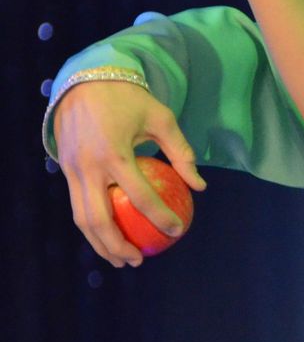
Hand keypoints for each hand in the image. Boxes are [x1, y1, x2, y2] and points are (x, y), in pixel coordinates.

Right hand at [53, 81, 206, 267]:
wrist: (85, 81)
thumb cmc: (130, 100)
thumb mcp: (162, 119)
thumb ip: (181, 153)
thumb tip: (200, 186)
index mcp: (114, 153)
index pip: (139, 196)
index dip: (159, 217)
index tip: (177, 230)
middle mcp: (88, 166)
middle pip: (99, 218)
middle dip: (119, 245)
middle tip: (141, 260)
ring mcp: (72, 170)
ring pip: (81, 218)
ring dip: (100, 243)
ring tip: (123, 259)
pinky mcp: (65, 171)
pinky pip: (77, 206)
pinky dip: (92, 226)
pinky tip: (110, 238)